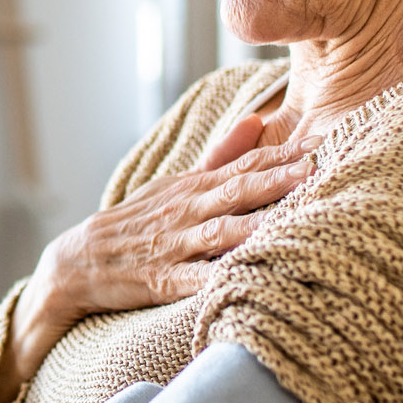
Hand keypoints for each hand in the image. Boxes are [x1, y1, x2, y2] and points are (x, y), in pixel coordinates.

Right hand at [0, 115, 319, 401]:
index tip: (323, 142)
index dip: (284, 154)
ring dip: (258, 225)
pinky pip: (195, 281)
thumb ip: (221, 155)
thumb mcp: (176, 183)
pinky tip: (246, 280)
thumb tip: (258, 120)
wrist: (80, 259)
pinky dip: (218, 279)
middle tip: (318, 169)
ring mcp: (175, 245)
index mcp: (194, 187)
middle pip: (239, 191)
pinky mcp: (163, 280)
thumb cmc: (138, 221)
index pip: (245, 164)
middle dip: (279, 180)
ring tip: (293, 220)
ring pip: (222, 232)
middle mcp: (187, 211)